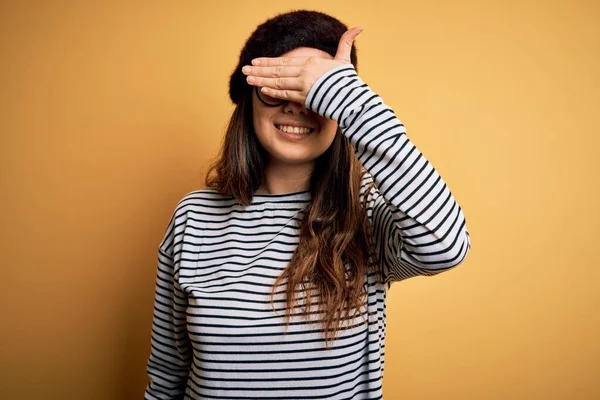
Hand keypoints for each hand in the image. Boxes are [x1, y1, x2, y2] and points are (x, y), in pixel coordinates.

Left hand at [241, 26, 362, 104]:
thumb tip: (358, 27)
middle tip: (245, 69)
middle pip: (277, 70)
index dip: (268, 61)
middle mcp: (304, 72)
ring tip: (248, 78)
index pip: (284, 61)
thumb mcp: (344, 59)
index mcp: (311, 62)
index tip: (256, 61)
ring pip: (277, 82)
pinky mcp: (305, 98)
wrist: (352, 97)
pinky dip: (273, 92)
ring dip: (261, 80)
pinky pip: (285, 94)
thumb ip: (345, 43)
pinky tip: (262, 90)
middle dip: (259, 70)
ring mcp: (303, 85)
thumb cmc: (347, 80)